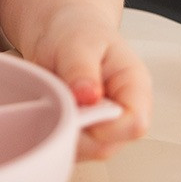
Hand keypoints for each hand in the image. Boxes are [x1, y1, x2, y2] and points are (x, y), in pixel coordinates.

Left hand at [26, 9, 152, 159]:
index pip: (134, 124)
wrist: (62, 30)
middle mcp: (123, 113)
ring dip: (59, 130)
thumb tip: (88, 96)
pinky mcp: (82, 134)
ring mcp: (103, 127)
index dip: (104, 123)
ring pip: (83, 151)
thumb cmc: (75, 31)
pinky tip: (45, 107)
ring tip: (50, 96)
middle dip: (74, 129)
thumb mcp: (77, 41)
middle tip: (53, 98)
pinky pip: (66, 147)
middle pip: (106, 145)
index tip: (76, 105)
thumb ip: (82, 68)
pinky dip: (50, 132)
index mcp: (134, 87)